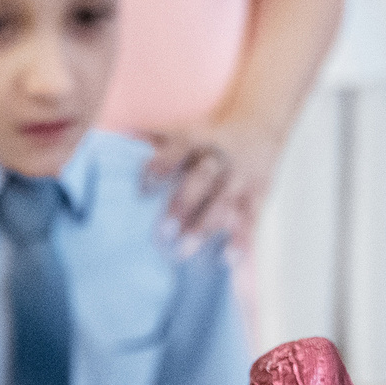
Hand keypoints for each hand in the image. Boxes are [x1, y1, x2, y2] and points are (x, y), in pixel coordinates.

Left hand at [144, 118, 280, 247]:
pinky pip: (250, 219)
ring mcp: (241, 177)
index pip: (180, 148)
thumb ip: (158, 136)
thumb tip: (123, 132)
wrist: (262, 124)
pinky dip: (241, 241)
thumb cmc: (213, 136)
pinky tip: (228, 260)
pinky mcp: (258, 193)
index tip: (143, 189)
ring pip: (224, 203)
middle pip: (203, 179)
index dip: (162, 165)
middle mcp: (221, 157)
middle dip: (184, 205)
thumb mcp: (190, 130)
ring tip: (184, 251)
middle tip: (164, 232)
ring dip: (204, 228)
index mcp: (201, 138)